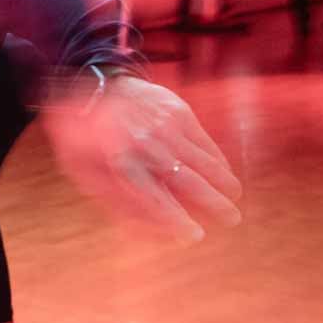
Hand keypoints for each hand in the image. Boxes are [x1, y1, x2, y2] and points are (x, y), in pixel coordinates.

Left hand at [43, 75, 241, 242]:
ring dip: (223, 183)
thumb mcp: (88, 172)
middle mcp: (147, 143)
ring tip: (234, 200)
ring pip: (203, 161)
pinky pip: (206, 143)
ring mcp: (166, 125)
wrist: (99, 86)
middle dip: (214, 203)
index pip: (154, 197)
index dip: (176, 218)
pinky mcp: (179, 112)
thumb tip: (148, 234)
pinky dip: (218, 160)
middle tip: (232, 220)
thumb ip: (117, 202)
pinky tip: (225, 174)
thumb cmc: (91, 138)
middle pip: (188, 179)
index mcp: (121, 160)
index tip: (194, 236)